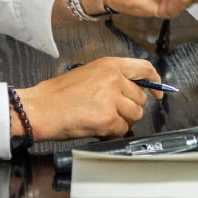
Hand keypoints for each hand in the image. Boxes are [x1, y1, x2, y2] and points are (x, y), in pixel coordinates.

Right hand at [16, 57, 159, 140]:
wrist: (41, 108)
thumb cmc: (58, 94)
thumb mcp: (88, 73)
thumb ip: (112, 77)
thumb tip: (131, 89)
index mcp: (109, 65)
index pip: (144, 68)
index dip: (155, 82)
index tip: (157, 92)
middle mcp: (114, 79)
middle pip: (140, 98)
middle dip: (130, 108)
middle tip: (112, 111)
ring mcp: (112, 98)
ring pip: (135, 115)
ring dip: (122, 121)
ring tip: (102, 118)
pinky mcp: (108, 118)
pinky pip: (122, 129)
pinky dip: (112, 132)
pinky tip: (97, 126)